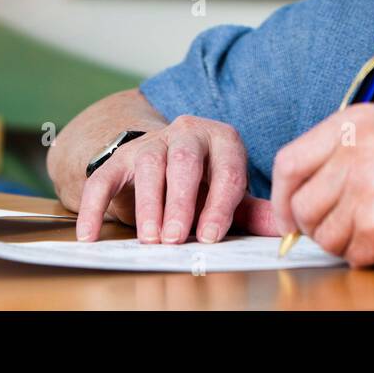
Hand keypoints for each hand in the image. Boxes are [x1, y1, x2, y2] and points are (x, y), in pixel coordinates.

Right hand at [76, 115, 277, 243]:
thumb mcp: (228, 192)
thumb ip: (251, 211)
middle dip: (182, 201)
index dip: (220, 203)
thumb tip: (284, 230)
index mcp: (222, 140)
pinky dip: (94, 206)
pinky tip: (89, 235)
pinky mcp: (119, 157)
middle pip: (185, 161)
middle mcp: (187, 133)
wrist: (160, 161)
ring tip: (151, 238)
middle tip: (178, 237)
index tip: (213, 235)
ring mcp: (151, 142)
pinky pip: (103, 178)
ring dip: (149, 204)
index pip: (227, 169)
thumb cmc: (203, 182)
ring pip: (148, 165)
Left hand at [270, 103, 373, 266]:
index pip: (289, 161)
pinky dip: (365, 255)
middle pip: (301, 203)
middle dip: (315, 225)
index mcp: (357, 122)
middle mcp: (359, 150)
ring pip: (321, 234)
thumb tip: (287, 195)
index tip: (288, 213)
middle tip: (344, 224)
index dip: (282, 195)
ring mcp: (369, 188)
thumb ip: (336, 156)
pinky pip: (348, 254)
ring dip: (343, 241)